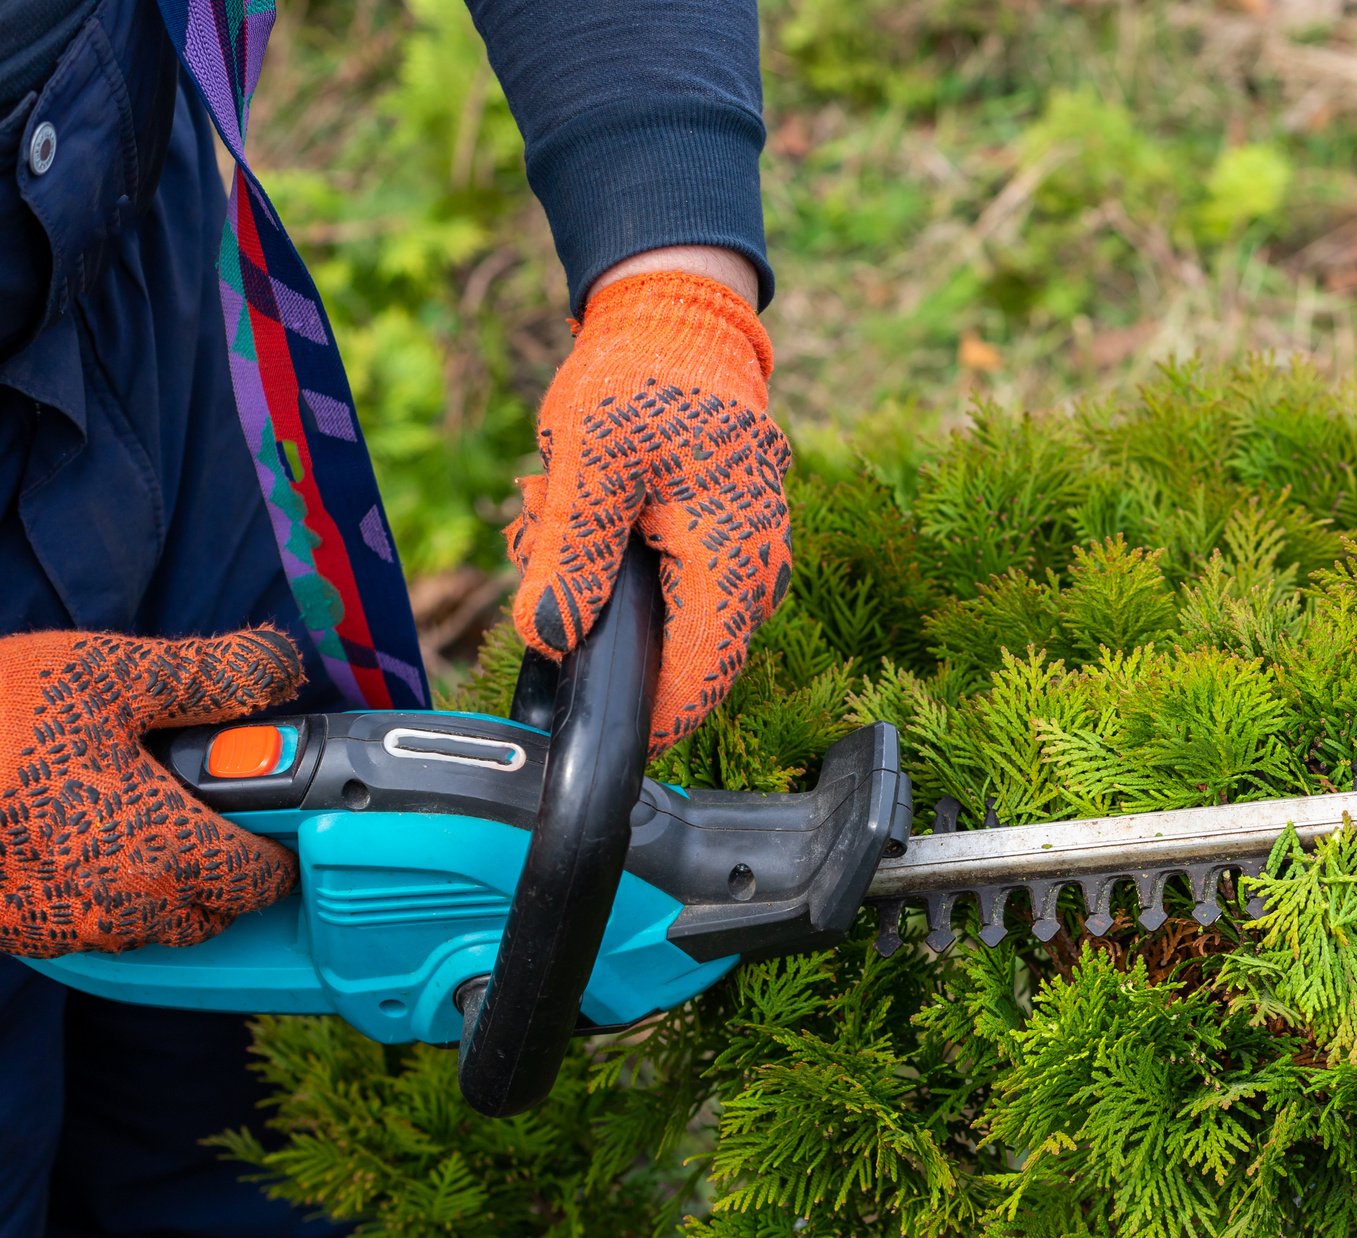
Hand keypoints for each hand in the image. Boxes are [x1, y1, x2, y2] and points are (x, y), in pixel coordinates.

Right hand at [0, 629, 304, 955]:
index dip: (278, 838)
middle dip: (222, 863)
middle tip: (199, 802)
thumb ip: (211, 676)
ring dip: (163, 884)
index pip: (265, 878)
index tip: (270, 804)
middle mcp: (127, 908)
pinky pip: (91, 927)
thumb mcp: (109, 673)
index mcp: (168, 852)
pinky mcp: (23, 931)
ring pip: (153, 926)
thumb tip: (276, 667)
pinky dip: (103, 893)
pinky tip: (78, 839)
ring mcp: (71, 928)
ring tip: (135, 816)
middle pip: (214, 910)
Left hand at [506, 260, 793, 753]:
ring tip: (545, 511)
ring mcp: (748, 558)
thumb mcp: (588, 459)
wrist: (679, 317)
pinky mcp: (728, 543)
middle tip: (536, 550)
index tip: (592, 735)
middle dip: (601, 632)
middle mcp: (755, 570)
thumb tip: (549, 639)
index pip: (701, 676)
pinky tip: (571, 510)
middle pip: (682, 656)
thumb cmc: (641, 377)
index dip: (649, 720)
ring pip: (673, 622)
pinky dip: (619, 566)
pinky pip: (676, 587)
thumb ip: (569, 554)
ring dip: (600, 590)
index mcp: (732, 558)